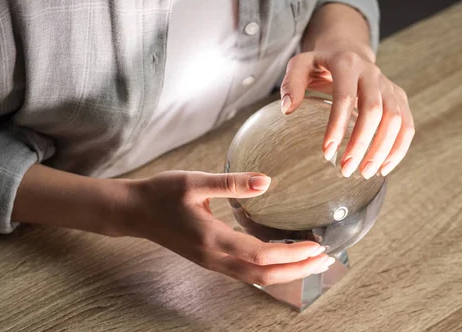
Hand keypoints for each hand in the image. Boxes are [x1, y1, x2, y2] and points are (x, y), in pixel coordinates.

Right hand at [120, 171, 333, 285]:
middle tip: (326, 261)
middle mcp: (214, 258)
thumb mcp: (194, 181)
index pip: (261, 254)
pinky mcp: (211, 261)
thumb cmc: (162, 193)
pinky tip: (283, 259)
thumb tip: (267, 181)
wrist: (135, 211)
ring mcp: (212, 263)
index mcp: (212, 238)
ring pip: (256, 278)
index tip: (317, 245)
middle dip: (298, 271)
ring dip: (287, 273)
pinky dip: (270, 270)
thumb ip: (231, 183)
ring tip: (312, 263)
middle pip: (264, 275)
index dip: (292, 253)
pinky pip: (246, 274)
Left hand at [280, 50, 414, 178]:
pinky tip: (384, 168)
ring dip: (382, 150)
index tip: (327, 152)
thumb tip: (288, 109)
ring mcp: (389, 85)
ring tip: (364, 173)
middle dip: (361, 143)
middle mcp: (372, 73)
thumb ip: (291, 83)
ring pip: (395, 120)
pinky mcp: (399, 97)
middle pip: (374, 111)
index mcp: (346, 63)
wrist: (348, 52)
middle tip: (346, 169)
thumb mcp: (300, 66)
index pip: (345, 97)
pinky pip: (407, 125)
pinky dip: (398, 148)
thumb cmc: (319, 65)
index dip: (338, 126)